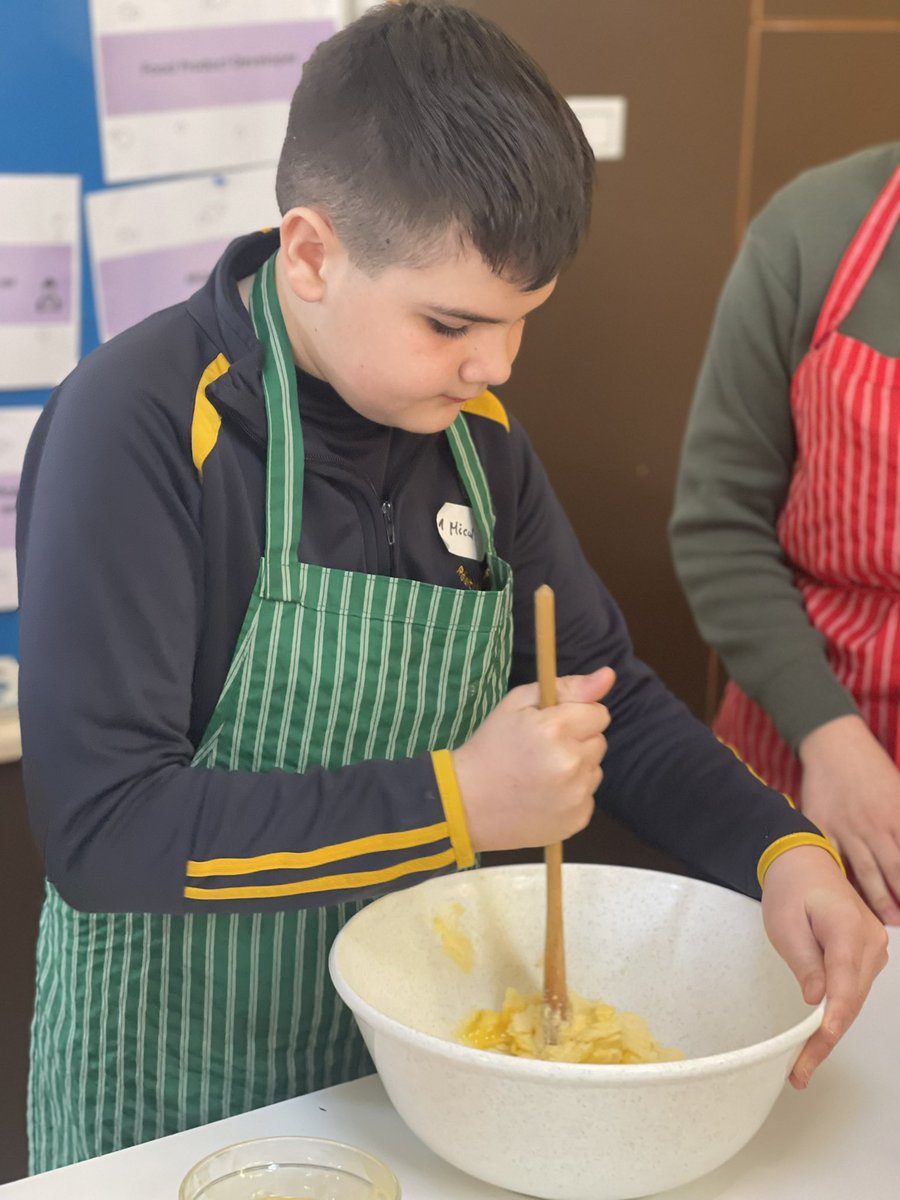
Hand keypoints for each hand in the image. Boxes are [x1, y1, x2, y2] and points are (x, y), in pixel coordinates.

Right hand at [453, 667, 614, 851]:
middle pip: (599, 742)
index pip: (599, 714)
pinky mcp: (577, 820)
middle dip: (576, 742)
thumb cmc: (491, 746)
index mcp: (555, 729)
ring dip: (576, 768)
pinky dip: (572, 795)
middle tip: (543, 750)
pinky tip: (544, 795)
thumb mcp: (517, 704)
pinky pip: (588, 797)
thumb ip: (566, 687)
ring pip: (595, 770)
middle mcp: (571, 763)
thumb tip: (608, 675)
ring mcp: (575, 796)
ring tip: (541, 774)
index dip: (577, 716)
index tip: (554, 725)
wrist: (467, 803)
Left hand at [761, 845, 887, 1088]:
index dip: (833, 1020)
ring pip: (854, 1000)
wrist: (804, 865)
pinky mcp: (867, 956)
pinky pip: (853, 990)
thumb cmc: (791, 890)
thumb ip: (804, 962)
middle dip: (827, 1038)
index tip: (819, 1045)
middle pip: (851, 1000)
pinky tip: (819, 1036)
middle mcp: (870, 941)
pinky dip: (837, 1013)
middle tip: (800, 1069)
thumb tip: (816, 1000)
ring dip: (831, 1031)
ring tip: (804, 1062)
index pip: (844, 983)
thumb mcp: (785, 924)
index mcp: (847, 927)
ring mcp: (873, 949)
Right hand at [798, 715, 899, 923]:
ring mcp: (846, 828)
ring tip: (888, 921)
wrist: (834, 746)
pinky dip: (842, 881)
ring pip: (865, 872)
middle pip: (894, 870)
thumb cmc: (872, 769)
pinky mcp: (822, 827)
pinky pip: (834, 860)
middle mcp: (873, 825)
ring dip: (878, 899)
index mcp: (896, 815)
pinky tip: (847, 898)